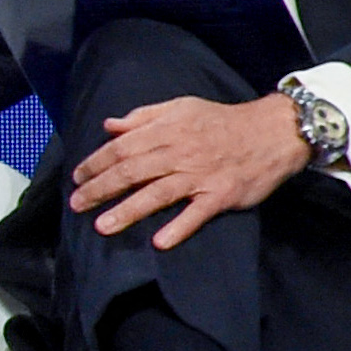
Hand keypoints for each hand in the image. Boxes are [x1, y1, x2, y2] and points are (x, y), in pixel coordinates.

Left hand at [68, 93, 310, 247]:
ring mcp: (201, 175)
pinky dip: (179, 227)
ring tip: (103, 226)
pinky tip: (160, 242)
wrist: (273, 131)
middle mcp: (179, 152)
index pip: (122, 147)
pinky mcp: (222, 194)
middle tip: (77, 205)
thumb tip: (109, 126)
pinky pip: (197, 213)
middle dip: (101, 189)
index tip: (77, 177)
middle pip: (132, 172)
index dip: (96, 162)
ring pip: (157, 194)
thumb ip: (143, 117)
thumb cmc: (221, 120)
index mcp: (167, 130)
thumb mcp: (180, 108)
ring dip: (128, 211)